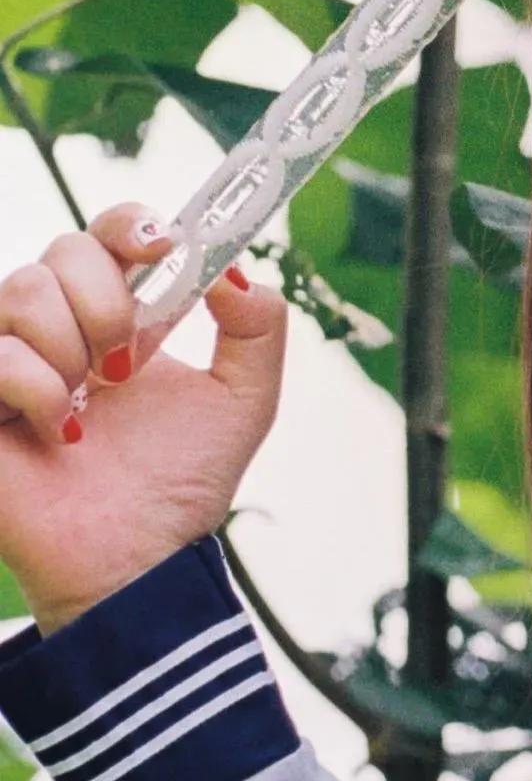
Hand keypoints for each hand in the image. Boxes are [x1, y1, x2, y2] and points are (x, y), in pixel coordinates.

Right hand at [0, 206, 288, 633]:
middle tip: (126, 368)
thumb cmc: (179, 485)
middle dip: (109, 303)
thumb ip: (258, 328)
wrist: (138, 556)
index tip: (165, 248)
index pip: (112, 231)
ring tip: (89, 410)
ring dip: (73, 352)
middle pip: (65, 248)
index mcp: (119, 313)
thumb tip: (236, 267)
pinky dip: (39, 393)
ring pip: (24, 289)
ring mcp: (9, 357)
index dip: (134, 224)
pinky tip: (58, 435)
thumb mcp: (242, 401)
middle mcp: (59, 324)